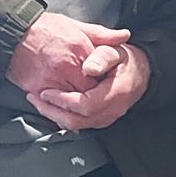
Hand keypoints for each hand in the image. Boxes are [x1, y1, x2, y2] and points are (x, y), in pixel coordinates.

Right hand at [7, 12, 131, 96]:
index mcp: (81, 51)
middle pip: (88, 93)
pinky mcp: (36, 88)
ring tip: (80, 102)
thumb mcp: (76, 25)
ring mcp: (51, 80)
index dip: (105, 82)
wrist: (12, 32)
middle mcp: (67, 68)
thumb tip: (125, 36)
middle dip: (92, 96)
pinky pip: (53, 105)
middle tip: (95, 97)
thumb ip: (102, 35)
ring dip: (76, 105)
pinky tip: (62, 103)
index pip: (101, 76)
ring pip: (72, 103)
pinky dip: (59, 106)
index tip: (105, 83)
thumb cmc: (44, 28)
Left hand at [30, 43, 150, 130]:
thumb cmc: (125, 61)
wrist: (141, 72)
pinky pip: (79, 124)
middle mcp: (112, 110)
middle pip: (77, 121)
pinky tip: (51, 106)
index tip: (46, 91)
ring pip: (76, 126)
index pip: (85, 105)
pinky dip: (62, 116)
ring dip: (54, 115)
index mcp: (116, 93)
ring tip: (38, 102)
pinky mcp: (100, 120)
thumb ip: (102, 57)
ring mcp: (106, 118)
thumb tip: (89, 68)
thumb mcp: (115, 51)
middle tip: (35, 98)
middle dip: (52, 111)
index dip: (63, 100)